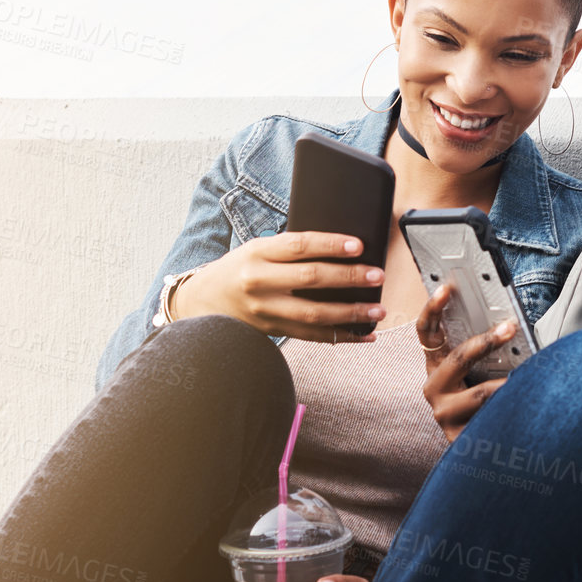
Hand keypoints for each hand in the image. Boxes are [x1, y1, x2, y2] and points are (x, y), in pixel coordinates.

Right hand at [174, 232, 385, 342]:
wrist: (204, 302)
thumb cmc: (239, 269)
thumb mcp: (257, 249)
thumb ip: (290, 250)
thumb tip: (341, 250)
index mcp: (257, 252)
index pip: (299, 246)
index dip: (330, 245)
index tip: (358, 246)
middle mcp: (259, 282)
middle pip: (311, 280)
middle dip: (349, 278)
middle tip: (377, 275)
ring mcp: (265, 310)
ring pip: (314, 314)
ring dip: (351, 313)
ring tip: (377, 310)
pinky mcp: (273, 331)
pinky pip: (312, 336)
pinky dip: (342, 337)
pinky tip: (364, 335)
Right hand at [418, 282, 515, 441]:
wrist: (479, 457)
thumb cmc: (483, 404)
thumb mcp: (478, 374)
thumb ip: (485, 354)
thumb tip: (511, 326)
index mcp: (436, 367)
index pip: (426, 332)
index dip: (433, 309)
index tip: (447, 289)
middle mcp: (434, 388)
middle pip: (457, 359)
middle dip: (486, 341)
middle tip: (510, 328)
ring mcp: (444, 415)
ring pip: (479, 394)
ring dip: (507, 385)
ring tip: (532, 379)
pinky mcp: (458, 439)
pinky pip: (491, 420)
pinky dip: (513, 411)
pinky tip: (531, 410)